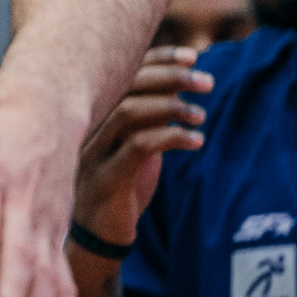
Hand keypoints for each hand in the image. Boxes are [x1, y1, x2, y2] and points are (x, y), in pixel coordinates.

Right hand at [73, 45, 210, 248]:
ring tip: (201, 116)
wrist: (98, 240)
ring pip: (129, 112)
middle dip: (170, 77)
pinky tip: (195, 141)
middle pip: (127, 86)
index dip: (159, 58)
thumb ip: (151, 117)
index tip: (193, 56)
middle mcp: (90, 127)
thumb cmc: (122, 189)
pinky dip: (170, 137)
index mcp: (97, 115)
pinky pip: (138, 147)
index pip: (126, 73)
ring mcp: (94, 152)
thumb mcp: (137, 146)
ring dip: (171, 107)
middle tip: (207, 82)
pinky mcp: (106, 179)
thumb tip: (180, 84)